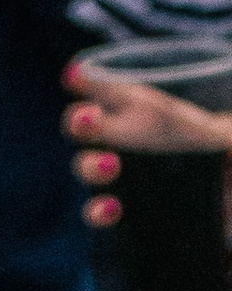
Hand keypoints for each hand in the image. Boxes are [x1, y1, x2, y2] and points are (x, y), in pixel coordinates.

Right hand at [65, 58, 231, 233]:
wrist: (223, 191)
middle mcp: (123, 140)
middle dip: (80, 122)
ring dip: (89, 165)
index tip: (74, 77)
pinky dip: (97, 211)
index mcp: (143, 111)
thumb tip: (201, 131)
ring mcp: (117, 177)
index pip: (107, 90)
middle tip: (92, 121)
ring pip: (84, 167)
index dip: (87, 81)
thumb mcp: (225, 137)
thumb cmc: (223, 153)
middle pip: (83, 126)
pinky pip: (96, 213)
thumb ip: (220, 134)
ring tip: (111, 166)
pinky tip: (113, 207)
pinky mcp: (122, 213)